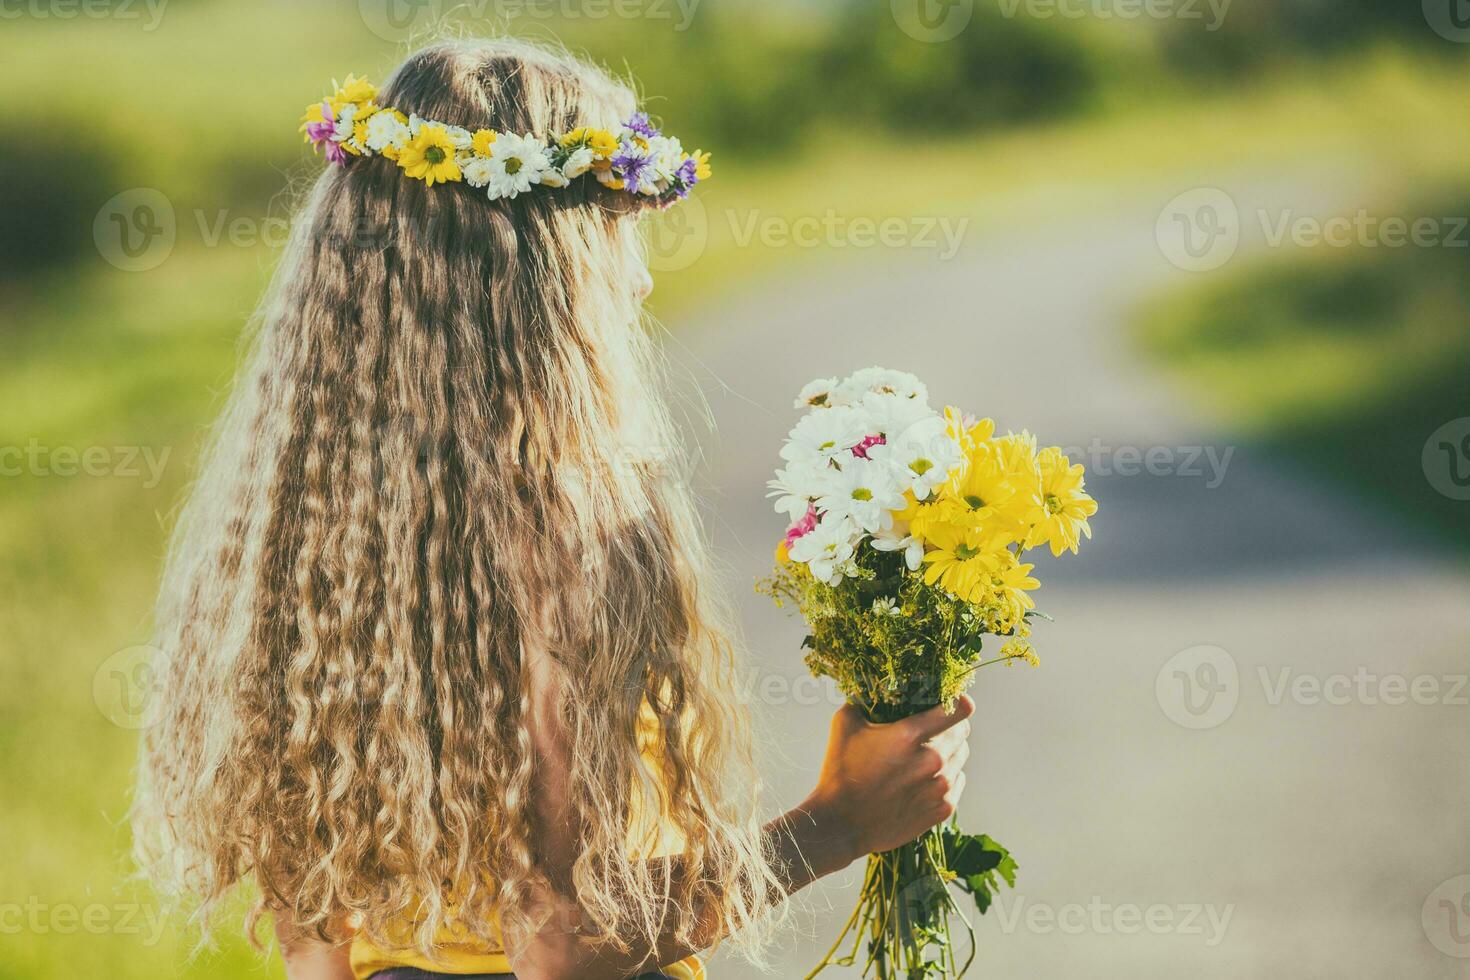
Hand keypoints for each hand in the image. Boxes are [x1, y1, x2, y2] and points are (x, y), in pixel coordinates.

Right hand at [801, 696, 973, 863]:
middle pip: (962, 731)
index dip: (957, 700)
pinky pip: (958, 781)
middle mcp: (932, 760)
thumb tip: (875, 687)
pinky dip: (946, 777)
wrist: (841, 824)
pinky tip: (924, 779)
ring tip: (922, 757)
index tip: (950, 700)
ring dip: (948, 752)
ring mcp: (940, 787)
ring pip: (961, 756)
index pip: (959, 708)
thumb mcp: (845, 723)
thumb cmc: (840, 770)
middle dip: (949, 726)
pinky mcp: (942, 809)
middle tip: (930, 730)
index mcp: (910, 735)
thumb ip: (864, 700)